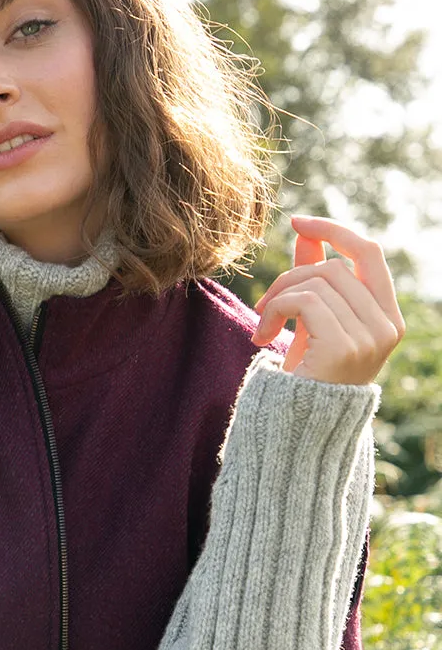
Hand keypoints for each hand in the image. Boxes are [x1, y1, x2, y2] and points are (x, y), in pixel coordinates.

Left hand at [251, 216, 404, 383]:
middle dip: (290, 277)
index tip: (299, 222)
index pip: (369, 253)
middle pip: (335, 266)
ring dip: (277, 298)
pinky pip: (304, 301)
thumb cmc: (305, 376)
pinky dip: (275, 310)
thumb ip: (313, 278)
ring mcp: (370, 338)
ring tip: (263, 326)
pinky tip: (263, 336)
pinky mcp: (343, 347)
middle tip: (263, 306)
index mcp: (387, 317)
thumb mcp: (311, 321)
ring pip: (317, 281)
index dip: (334, 231)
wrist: (296, 428)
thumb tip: (306, 233)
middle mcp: (387, 327)